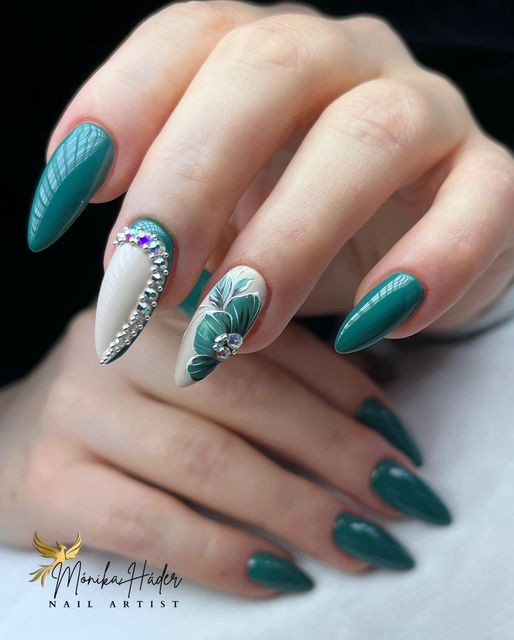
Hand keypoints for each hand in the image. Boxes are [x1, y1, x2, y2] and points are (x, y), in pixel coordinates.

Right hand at [0, 309, 449, 595]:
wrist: (11, 447)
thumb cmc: (126, 412)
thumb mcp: (188, 373)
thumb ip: (264, 376)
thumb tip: (375, 409)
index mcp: (161, 301)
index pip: (269, 339)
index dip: (345, 388)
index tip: (400, 438)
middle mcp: (116, 341)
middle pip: (244, 395)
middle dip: (334, 452)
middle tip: (398, 499)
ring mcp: (76, 408)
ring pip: (205, 458)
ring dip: (294, 508)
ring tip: (359, 545)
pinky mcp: (49, 479)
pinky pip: (149, 522)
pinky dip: (222, 553)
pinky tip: (278, 579)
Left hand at [27, 1, 513, 383]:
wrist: (405, 249)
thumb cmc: (294, 228)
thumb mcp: (221, 221)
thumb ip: (173, 226)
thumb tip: (121, 266)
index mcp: (265, 56)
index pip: (185, 37)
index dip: (114, 109)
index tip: (60, 210)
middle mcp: (347, 62)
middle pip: (268, 67)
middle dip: (191, 179)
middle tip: (145, 284)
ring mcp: (427, 114)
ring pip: (369, 137)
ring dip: (291, 240)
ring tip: (236, 330)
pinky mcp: (491, 181)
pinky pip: (479, 205)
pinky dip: (425, 268)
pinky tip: (374, 327)